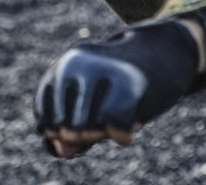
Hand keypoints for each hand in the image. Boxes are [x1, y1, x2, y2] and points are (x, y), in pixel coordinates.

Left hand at [34, 19, 200, 157]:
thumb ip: (69, 131)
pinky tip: (130, 133)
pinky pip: (116, 126)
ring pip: (87, 127)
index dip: (55, 132)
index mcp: (63, 65)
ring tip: (113, 127)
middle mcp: (78, 64)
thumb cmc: (118, 83)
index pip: (43, 113)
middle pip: (63, 125)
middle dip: (79, 137)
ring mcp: (103, 71)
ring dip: (100, 136)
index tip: (77, 128)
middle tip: (99, 128)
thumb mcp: (87, 103)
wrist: (162, 54)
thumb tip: (63, 152)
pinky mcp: (131, 83)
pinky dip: (122, 136)